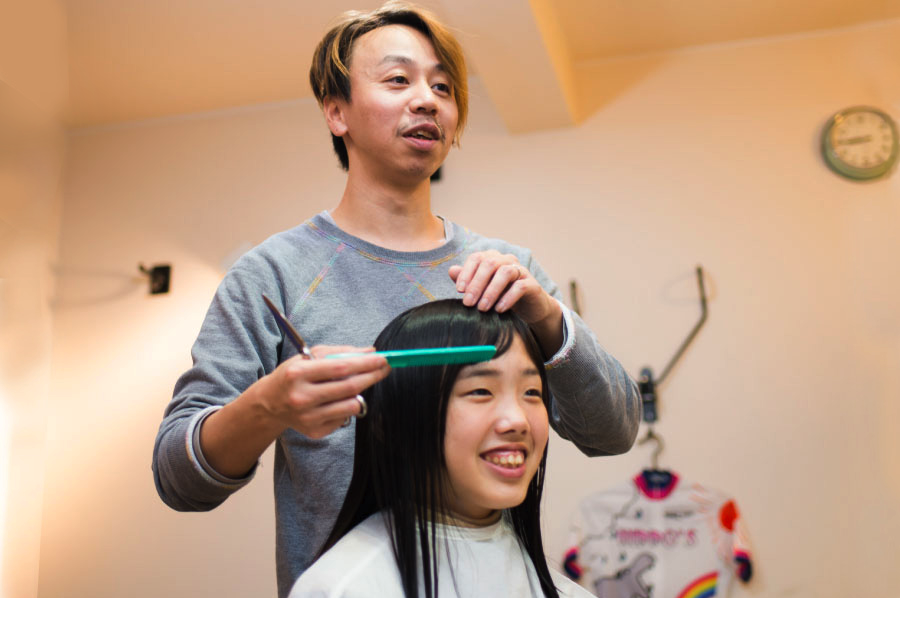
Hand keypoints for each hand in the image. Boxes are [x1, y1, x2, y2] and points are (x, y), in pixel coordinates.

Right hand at [256, 345, 389, 438]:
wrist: (269, 404)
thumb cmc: (292, 375)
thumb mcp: (308, 357)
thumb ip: (340, 352)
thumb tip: (371, 352)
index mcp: (298, 374)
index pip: (341, 368)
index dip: (366, 364)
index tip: (383, 359)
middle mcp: (302, 397)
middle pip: (350, 387)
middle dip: (372, 376)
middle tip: (385, 368)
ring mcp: (308, 417)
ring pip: (351, 406)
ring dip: (360, 393)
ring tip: (354, 385)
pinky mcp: (314, 431)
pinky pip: (344, 418)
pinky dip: (346, 407)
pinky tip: (335, 401)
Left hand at [448, 251, 563, 356]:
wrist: (529, 308)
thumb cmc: (502, 296)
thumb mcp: (483, 290)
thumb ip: (468, 280)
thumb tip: (451, 270)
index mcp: (493, 258)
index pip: (477, 258)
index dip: (466, 272)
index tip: (459, 290)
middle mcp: (507, 260)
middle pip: (489, 264)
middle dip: (476, 284)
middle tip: (468, 303)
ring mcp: (521, 270)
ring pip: (505, 272)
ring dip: (491, 291)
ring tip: (482, 308)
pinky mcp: (532, 284)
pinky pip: (520, 287)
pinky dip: (508, 298)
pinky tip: (499, 310)